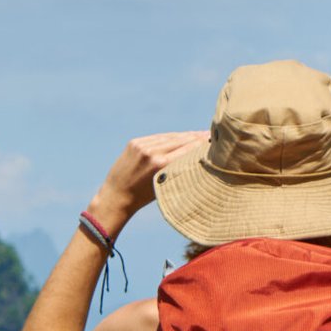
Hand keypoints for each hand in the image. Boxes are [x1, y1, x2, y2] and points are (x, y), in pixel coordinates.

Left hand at [89, 131, 207, 231]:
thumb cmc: (144, 197)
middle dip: (196, 136)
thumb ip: (179, 169)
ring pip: (169, 137)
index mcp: (160, 165)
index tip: (213, 139)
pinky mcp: (135, 142)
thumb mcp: (165, 184)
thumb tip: (197, 156)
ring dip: (185, 135)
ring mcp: (142, 145)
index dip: (201, 143)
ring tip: (198, 134)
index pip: (187, 148)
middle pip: (181, 140)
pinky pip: (158, 138)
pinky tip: (180, 136)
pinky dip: (170, 137)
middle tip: (210, 134)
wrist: (116, 196)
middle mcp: (152, 152)